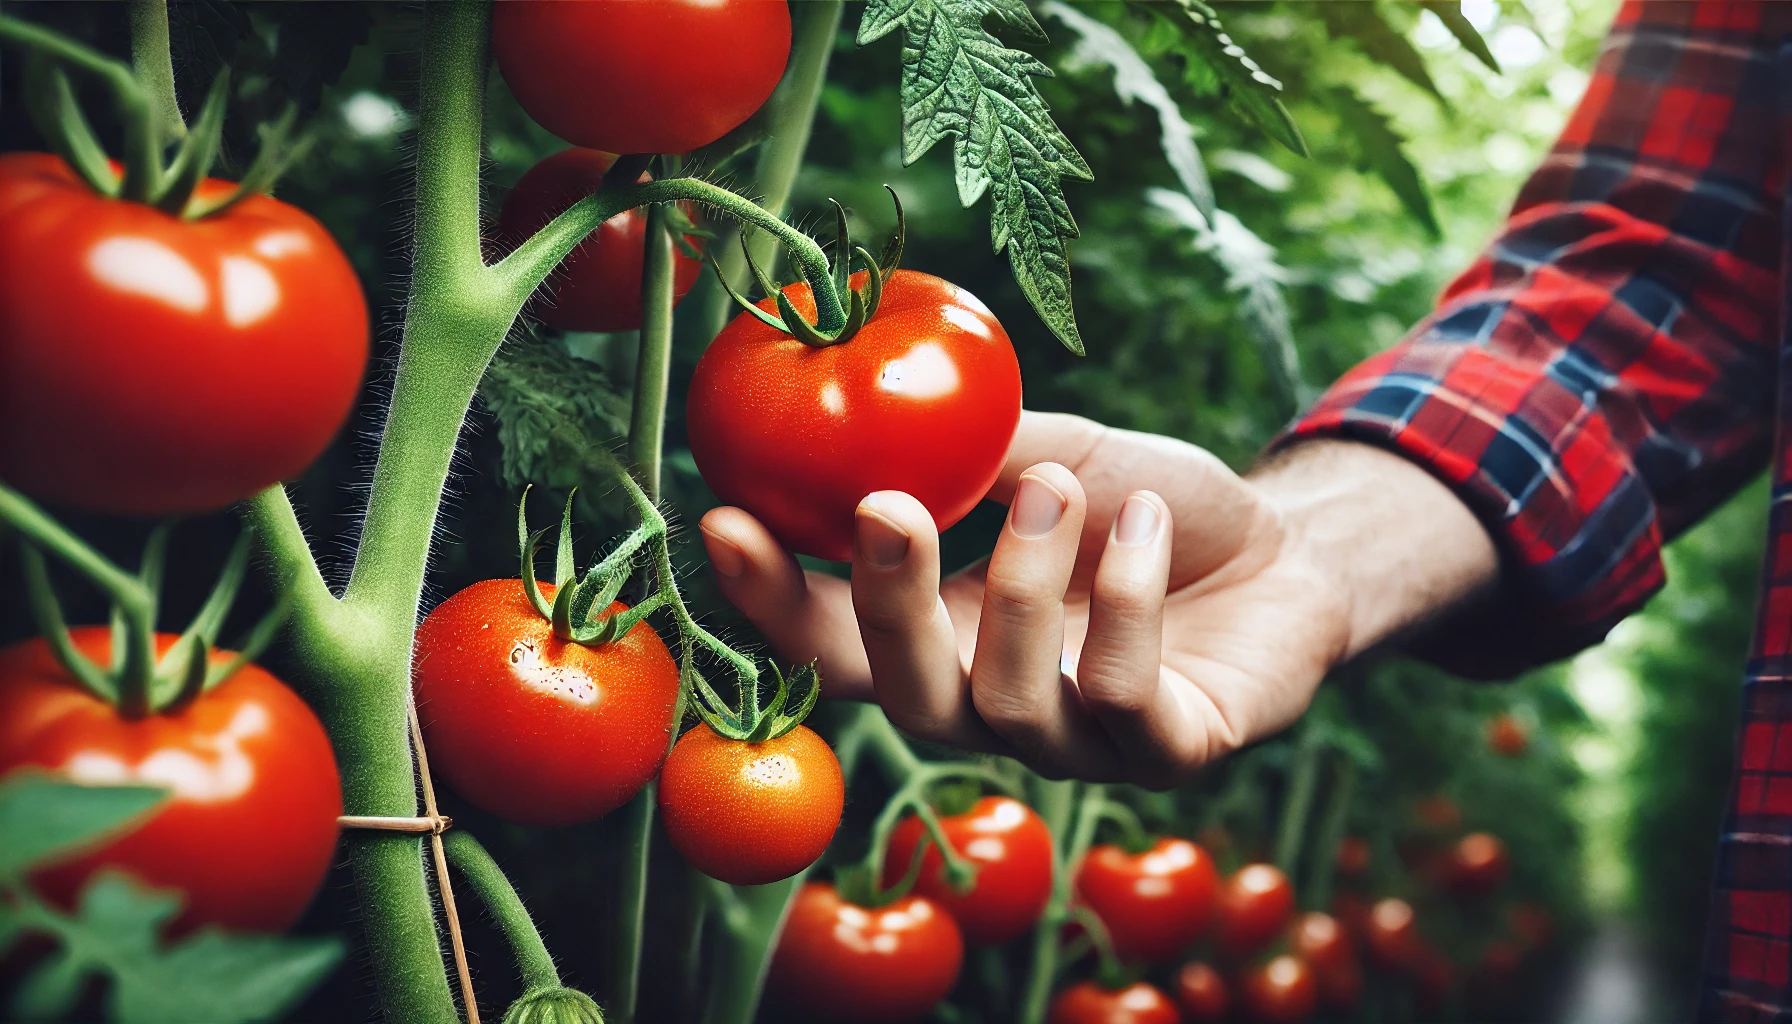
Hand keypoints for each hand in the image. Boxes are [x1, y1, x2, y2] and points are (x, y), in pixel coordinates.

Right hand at [698, 412, 1495, 784]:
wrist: (1285, 545)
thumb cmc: (1145, 506)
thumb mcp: (1049, 455)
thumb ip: (964, 451)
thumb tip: (864, 409)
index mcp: (942, 640)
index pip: (831, 640)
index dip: (770, 596)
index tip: (722, 514)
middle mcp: (992, 707)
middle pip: (900, 702)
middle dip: (881, 605)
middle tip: (884, 506)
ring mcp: (1080, 743)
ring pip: (1007, 704)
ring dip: (1023, 579)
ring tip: (1062, 485)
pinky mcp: (1170, 751)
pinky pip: (1120, 693)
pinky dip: (1124, 595)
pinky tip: (1142, 521)